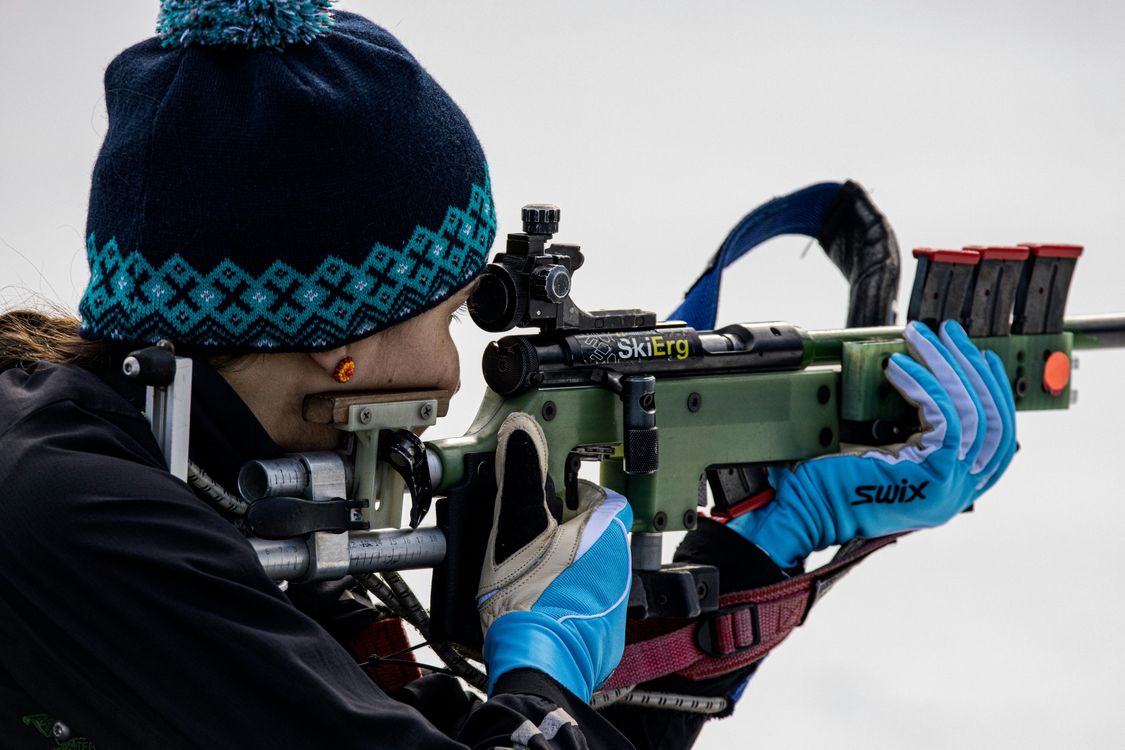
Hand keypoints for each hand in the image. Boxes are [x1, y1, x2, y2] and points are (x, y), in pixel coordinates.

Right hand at [478, 412, 632, 701]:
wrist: (537, 664)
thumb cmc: (527, 596)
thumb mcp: (516, 524)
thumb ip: (521, 473)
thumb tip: (521, 428)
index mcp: (606, 529)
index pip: (597, 493)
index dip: (568, 492)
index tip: (546, 499)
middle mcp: (621, 563)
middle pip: (594, 531)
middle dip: (565, 530)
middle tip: (530, 538)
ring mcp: (617, 601)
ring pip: (592, 567)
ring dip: (567, 564)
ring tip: (530, 573)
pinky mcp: (606, 632)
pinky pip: (589, 602)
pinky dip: (569, 598)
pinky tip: (541, 603)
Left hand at [730, 321, 1016, 567]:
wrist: (804, 513)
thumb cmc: (830, 484)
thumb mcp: (882, 453)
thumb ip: (910, 428)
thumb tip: (914, 374)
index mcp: (952, 489)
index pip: (997, 438)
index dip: (993, 393)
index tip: (981, 358)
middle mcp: (959, 492)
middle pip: (991, 420)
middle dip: (972, 369)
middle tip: (950, 332)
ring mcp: (950, 487)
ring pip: (970, 412)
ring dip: (945, 366)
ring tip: (922, 337)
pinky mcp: (933, 475)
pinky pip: (943, 417)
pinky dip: (923, 385)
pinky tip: (898, 367)